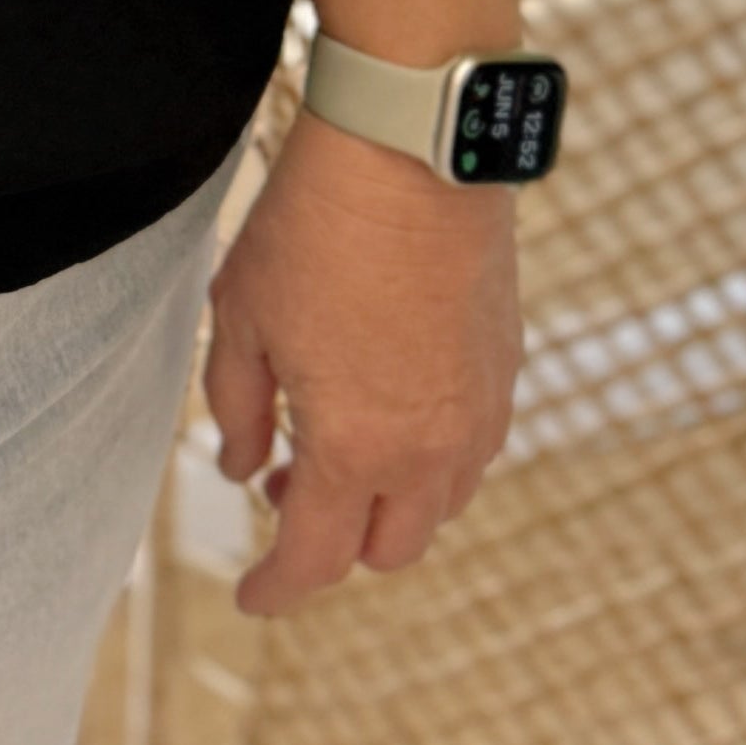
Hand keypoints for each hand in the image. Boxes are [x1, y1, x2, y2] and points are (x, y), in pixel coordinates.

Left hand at [202, 109, 519, 618]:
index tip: (249, 595)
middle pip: (388, 549)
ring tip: (333, 449)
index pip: (315, 560)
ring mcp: (480, 411)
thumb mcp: (242, 318)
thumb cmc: (315, 227)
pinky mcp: (506, 369)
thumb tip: (244, 468)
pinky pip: (472, 452)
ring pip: (439, 507)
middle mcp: (431, 448)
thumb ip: (239, 409)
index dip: (275, 589)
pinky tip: (389, 408)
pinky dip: (429, 459)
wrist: (413, 149)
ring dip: (388, 503)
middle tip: (284, 495)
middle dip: (334, 545)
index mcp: (356, 447)